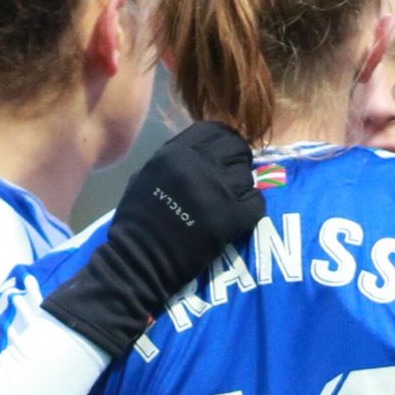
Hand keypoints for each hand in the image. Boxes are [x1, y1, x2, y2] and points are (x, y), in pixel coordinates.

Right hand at [42, 121, 264, 359]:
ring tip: (228, 205)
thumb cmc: (137, 222)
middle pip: (237, 150)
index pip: (215, 132)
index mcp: (176, 152)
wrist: (140, 262)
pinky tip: (235, 220)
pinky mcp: (233, 216)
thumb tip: (200, 153)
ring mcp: (219, 189)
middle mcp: (200, 164)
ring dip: (242, 189)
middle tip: (231, 181)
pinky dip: (249, 210)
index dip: (224, 144)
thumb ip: (173, 159)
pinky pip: (257, 203)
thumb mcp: (147, 176)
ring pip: (248, 177)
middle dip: (238, 163)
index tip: (223, 158)